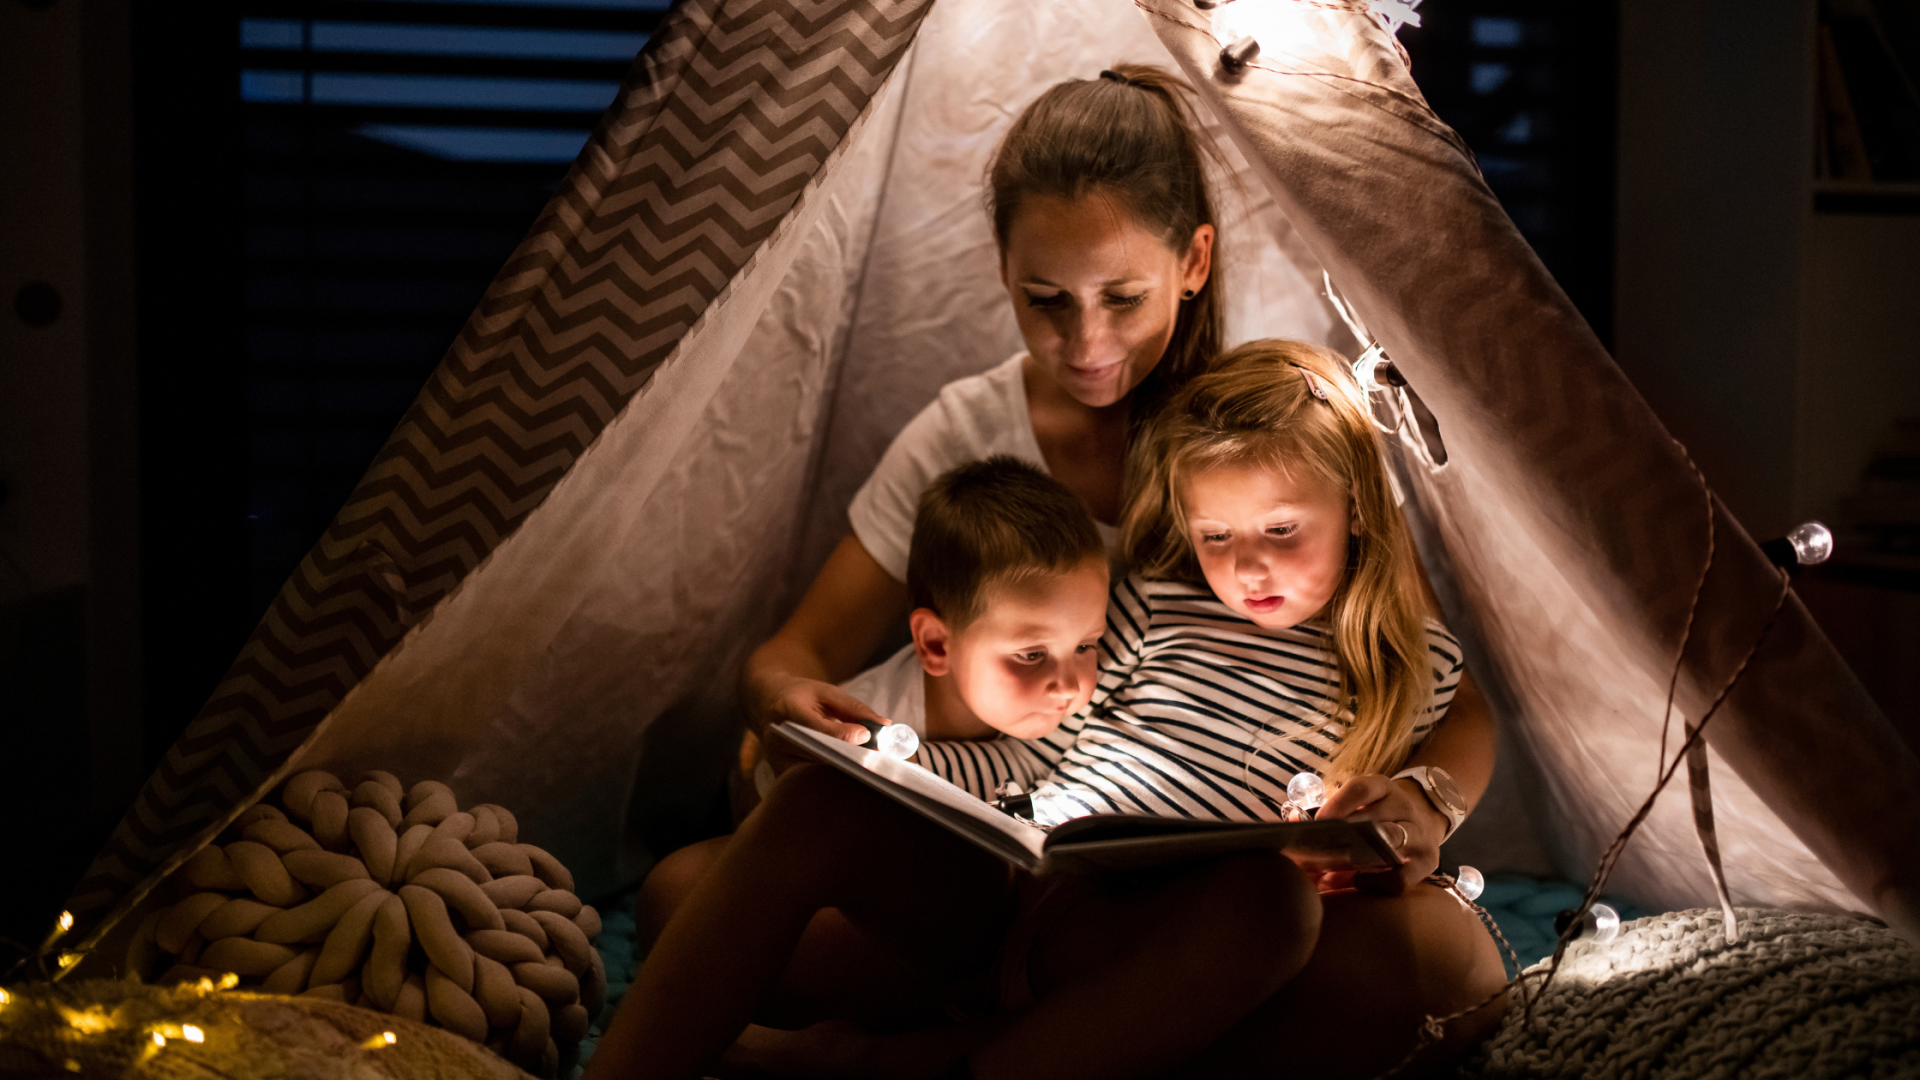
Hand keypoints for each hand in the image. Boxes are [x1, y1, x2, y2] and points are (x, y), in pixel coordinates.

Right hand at [754, 675, 891, 771]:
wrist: (767, 703)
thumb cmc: (803, 696)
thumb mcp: (828, 692)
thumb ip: (855, 709)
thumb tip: (885, 726)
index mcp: (787, 709)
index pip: (818, 728)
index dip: (845, 736)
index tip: (867, 736)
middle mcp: (777, 738)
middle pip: (816, 756)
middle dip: (849, 760)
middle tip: (876, 761)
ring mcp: (776, 759)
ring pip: (815, 775)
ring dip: (844, 773)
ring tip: (868, 770)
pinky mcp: (780, 775)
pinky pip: (809, 784)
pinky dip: (832, 781)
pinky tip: (850, 777)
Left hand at [1314, 773, 1447, 894]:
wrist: (1422, 822)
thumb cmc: (1376, 817)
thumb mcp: (1359, 806)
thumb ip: (1329, 818)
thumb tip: (1294, 832)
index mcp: (1382, 788)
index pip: (1361, 789)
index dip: (1338, 804)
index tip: (1317, 823)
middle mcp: (1404, 807)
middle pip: (1375, 819)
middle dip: (1343, 838)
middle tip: (1315, 854)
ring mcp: (1419, 833)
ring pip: (1392, 843)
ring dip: (1358, 860)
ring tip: (1330, 873)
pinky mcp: (1428, 861)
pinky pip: (1403, 877)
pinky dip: (1378, 882)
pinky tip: (1358, 882)